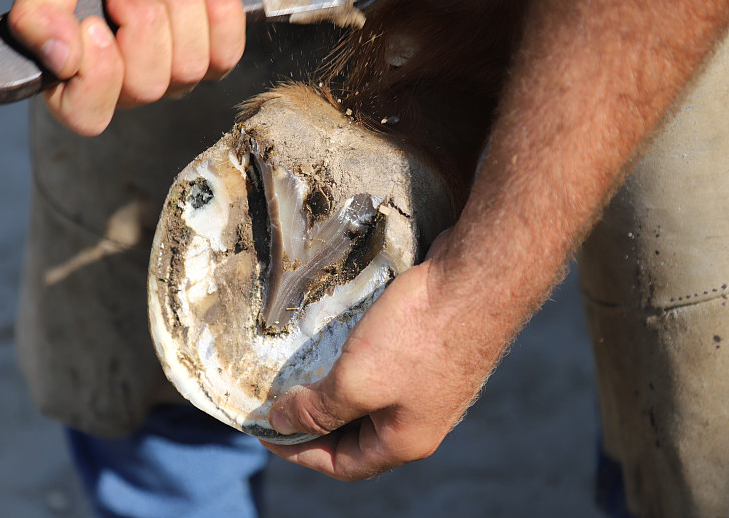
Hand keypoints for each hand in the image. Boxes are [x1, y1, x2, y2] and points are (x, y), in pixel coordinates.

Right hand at [7, 0, 244, 134]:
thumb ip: (39, 14)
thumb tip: (59, 59)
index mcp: (80, 76)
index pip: (87, 115)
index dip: (97, 73)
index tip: (93, 24)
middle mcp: (130, 85)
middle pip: (146, 88)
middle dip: (141, 22)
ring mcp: (174, 75)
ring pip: (188, 70)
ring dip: (176, 7)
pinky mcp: (214, 58)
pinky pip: (226, 54)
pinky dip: (217, 12)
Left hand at [261, 232, 509, 480]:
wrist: (478, 278)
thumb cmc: (418, 336)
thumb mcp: (356, 381)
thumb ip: (317, 408)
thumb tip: (282, 421)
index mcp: (405, 440)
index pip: (341, 465)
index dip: (299, 451)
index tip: (265, 429)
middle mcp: (420, 419)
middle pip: (356, 435)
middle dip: (316, 420)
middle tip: (280, 399)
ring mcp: (429, 385)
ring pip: (370, 400)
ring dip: (335, 390)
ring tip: (303, 371)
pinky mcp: (432, 352)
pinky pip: (384, 370)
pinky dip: (356, 364)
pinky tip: (339, 342)